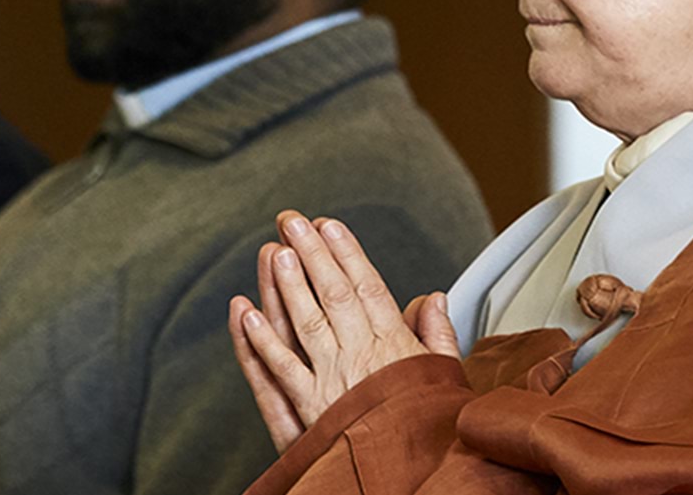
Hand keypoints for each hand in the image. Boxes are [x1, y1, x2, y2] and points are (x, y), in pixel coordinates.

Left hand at [227, 210, 456, 450]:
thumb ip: (438, 335)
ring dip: (288, 285)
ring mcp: (334, 381)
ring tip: (274, 252)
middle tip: (292, 222)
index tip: (330, 225)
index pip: (368, 287)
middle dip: (311, 254)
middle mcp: (362, 357)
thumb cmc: (427, 425)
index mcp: (394, 345)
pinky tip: (248, 314)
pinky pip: (283, 370)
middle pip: (333, 295)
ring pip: (306, 323)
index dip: (347, 253)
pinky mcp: (312, 409)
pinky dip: (263, 341)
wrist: (408, 474)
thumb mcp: (444, 377)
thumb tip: (433, 298)